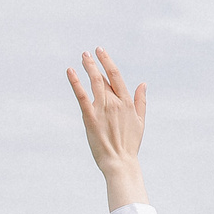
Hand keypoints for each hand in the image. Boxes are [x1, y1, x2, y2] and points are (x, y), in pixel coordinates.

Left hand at [68, 48, 148, 210]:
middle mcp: (115, 103)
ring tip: (82, 57)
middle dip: (94, 63)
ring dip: (87, 67)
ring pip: (94, 82)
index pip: (116, 76)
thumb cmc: (130, 144)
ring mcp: (102, 109)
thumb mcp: (140, 121)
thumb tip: (142, 84)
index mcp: (127, 103)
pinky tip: (70, 72)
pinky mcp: (90, 117)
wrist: (120, 162)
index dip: (107, 62)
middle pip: (103, 78)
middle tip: (86, 53)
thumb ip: (140, 102)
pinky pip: (81, 95)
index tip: (100, 52)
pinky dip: (75, 82)